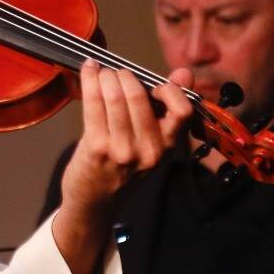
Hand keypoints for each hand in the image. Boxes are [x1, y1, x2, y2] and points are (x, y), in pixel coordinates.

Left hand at [52, 63, 193, 273]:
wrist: (96, 203)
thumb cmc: (123, 168)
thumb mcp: (151, 143)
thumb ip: (166, 108)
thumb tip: (185, 73)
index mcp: (167, 146)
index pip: (182, 111)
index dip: (169, 90)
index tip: (154, 85)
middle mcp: (148, 149)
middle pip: (139, 96)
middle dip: (124, 76)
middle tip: (115, 74)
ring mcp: (122, 150)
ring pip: (115, 97)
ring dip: (105, 77)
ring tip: (101, 73)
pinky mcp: (96, 148)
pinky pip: (94, 104)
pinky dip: (90, 81)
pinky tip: (88, 70)